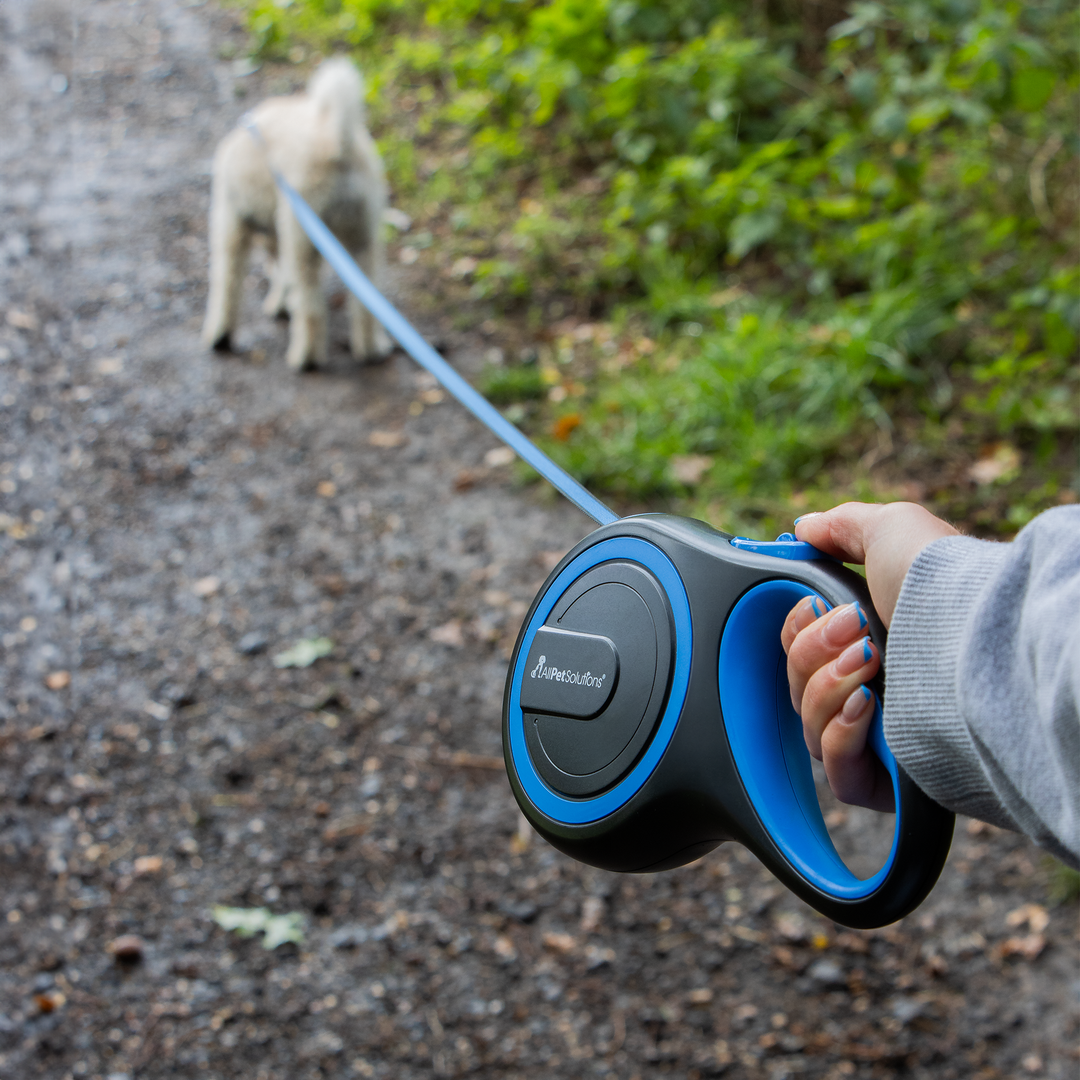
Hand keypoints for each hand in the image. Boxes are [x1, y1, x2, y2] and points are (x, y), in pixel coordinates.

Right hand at [781, 502, 957, 810]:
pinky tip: (867, 708)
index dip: (796, 630)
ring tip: (872, 663)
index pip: (795, 651)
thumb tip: (803, 530)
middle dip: (814, 652)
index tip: (820, 606)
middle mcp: (870, 690)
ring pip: (808, 726)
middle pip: (795, 686)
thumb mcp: (891, 530)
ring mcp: (877, 739)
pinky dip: (839, 737)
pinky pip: (835, 773)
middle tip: (859, 630)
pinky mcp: (886, 782)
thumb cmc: (940, 585)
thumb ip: (841, 527)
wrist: (979, 640)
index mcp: (865, 642)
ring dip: (827, 688)